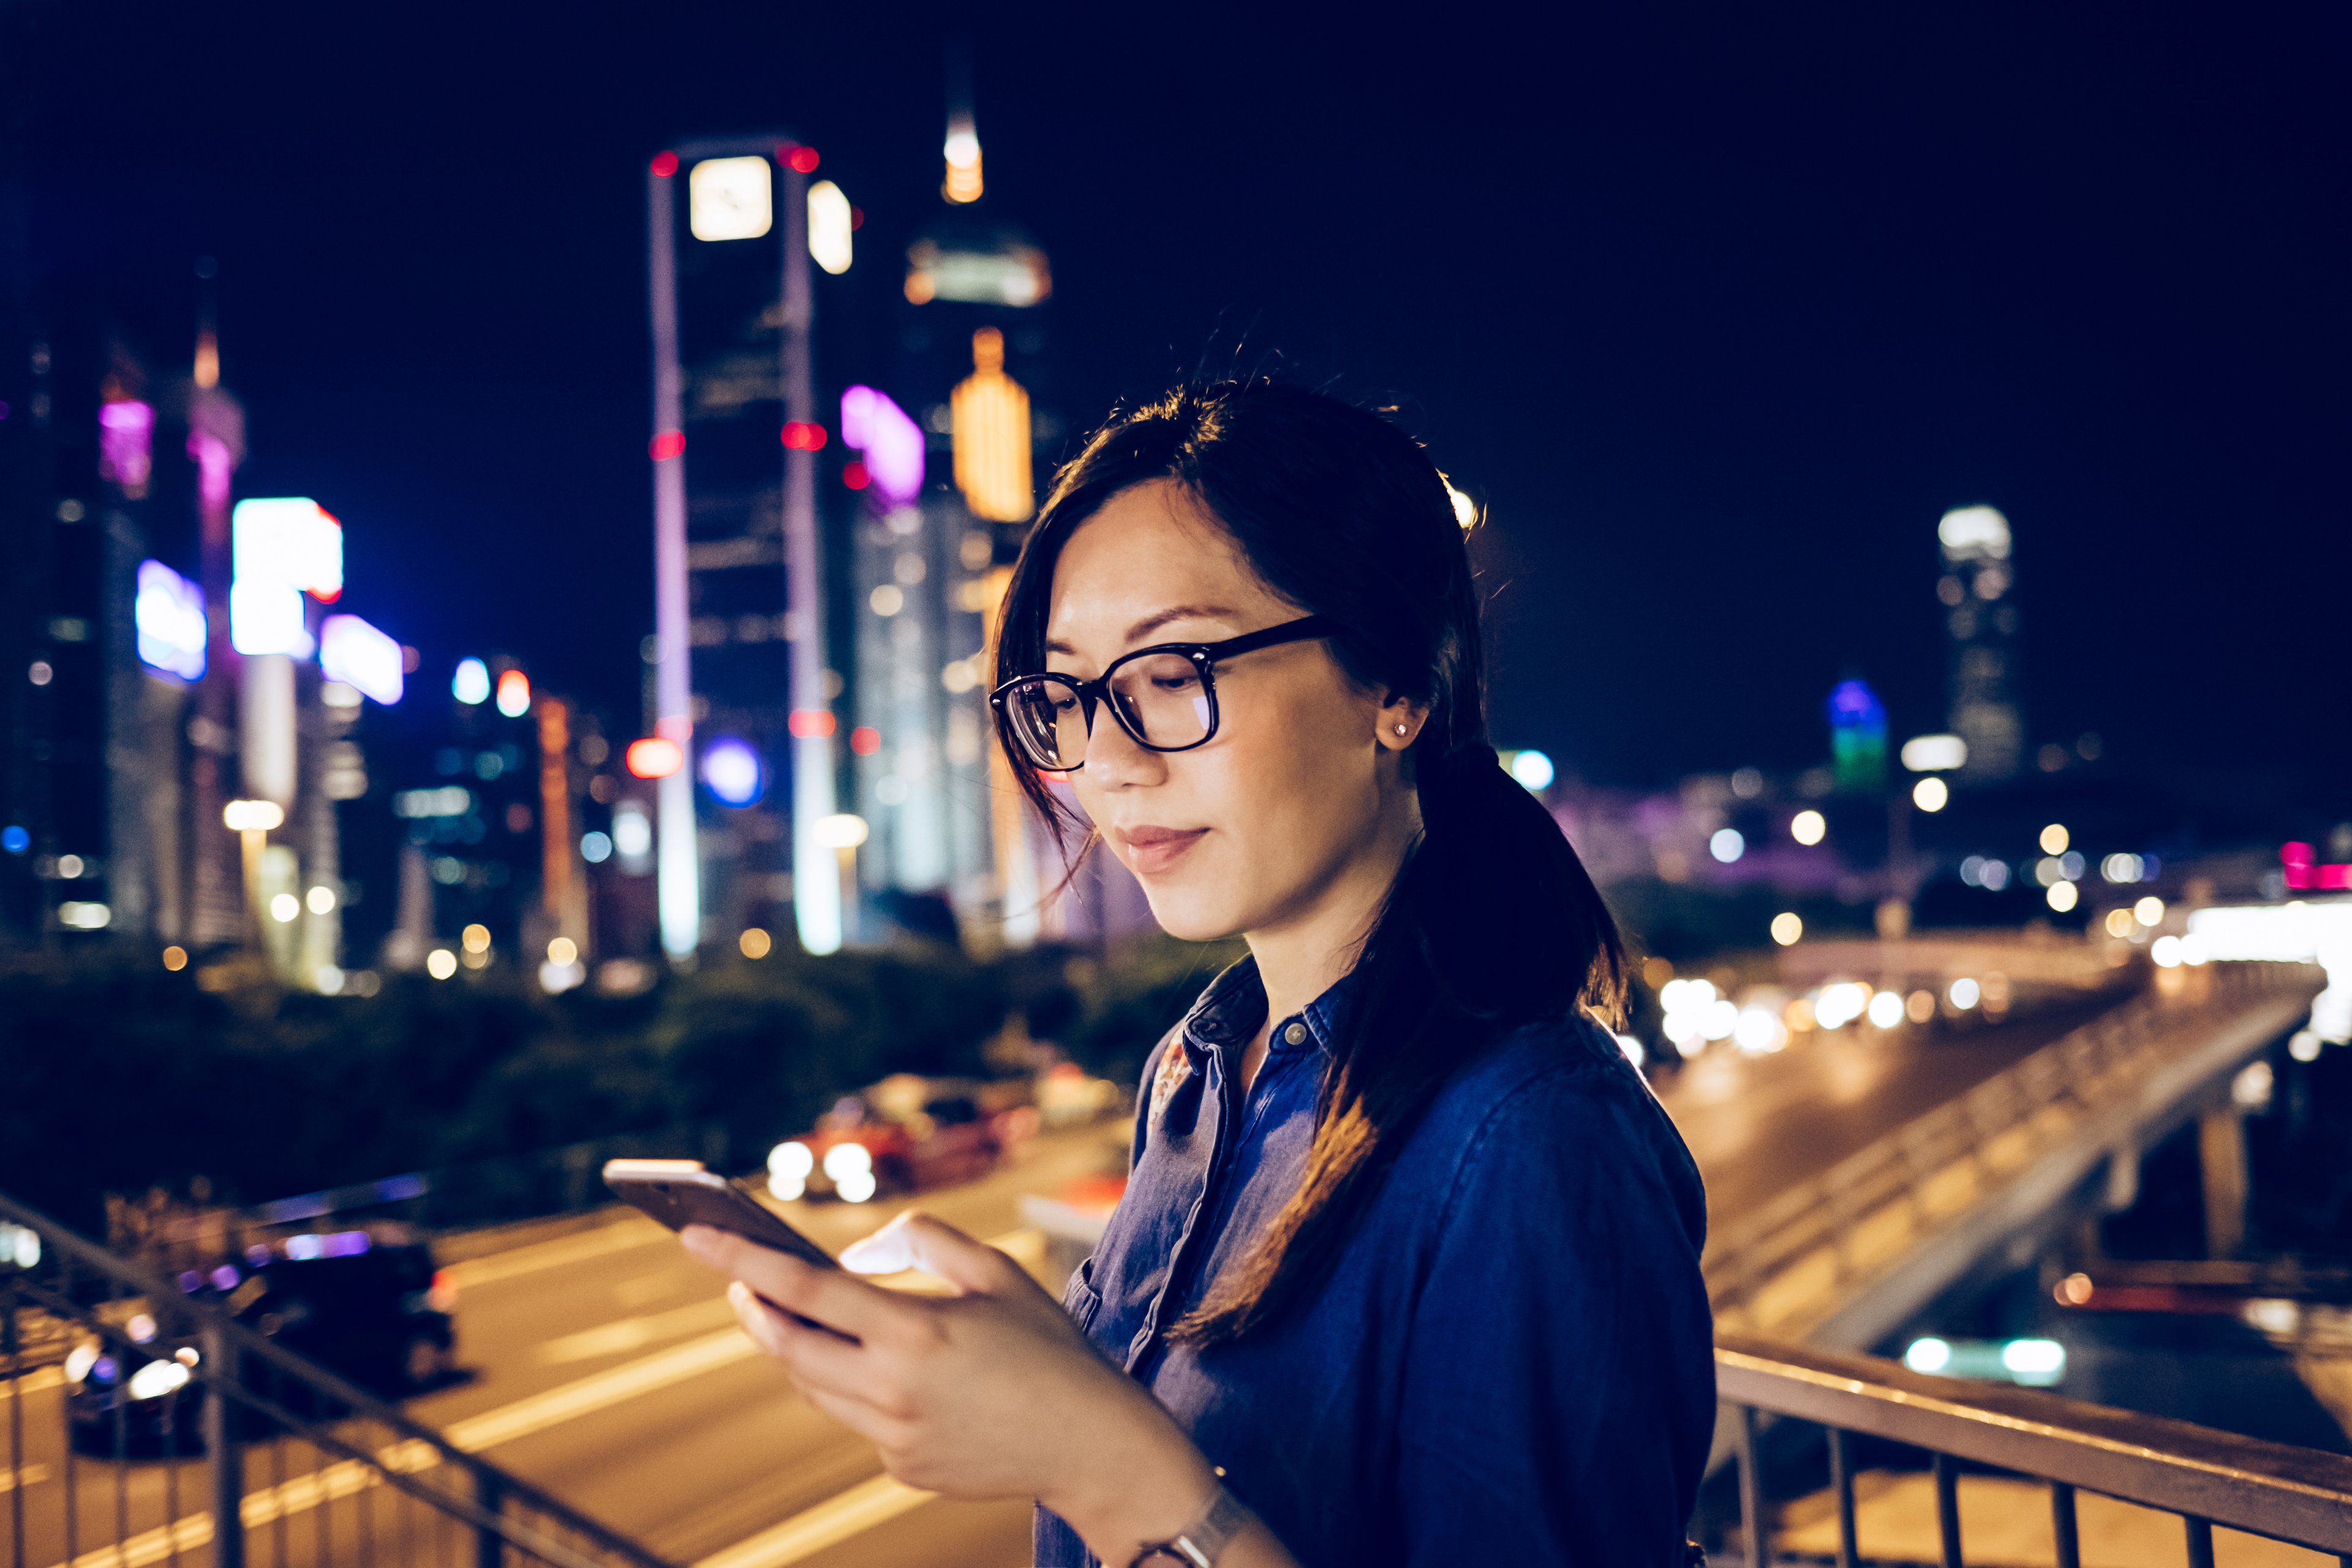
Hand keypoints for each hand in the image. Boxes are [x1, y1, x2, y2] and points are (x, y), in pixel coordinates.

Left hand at [679, 1212, 1218, 1551]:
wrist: (1093, 1444)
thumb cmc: (1050, 1346)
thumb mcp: (996, 1271)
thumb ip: (922, 1241)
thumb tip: (856, 1254)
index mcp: (917, 1334)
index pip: (805, 1290)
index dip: (742, 1259)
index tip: (695, 1235)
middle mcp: (894, 1391)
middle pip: (790, 1347)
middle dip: (754, 1308)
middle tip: (739, 1277)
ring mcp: (894, 1438)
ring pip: (813, 1387)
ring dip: (795, 1347)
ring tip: (792, 1312)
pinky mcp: (902, 1466)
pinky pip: (855, 1417)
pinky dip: (850, 1384)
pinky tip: (874, 1363)